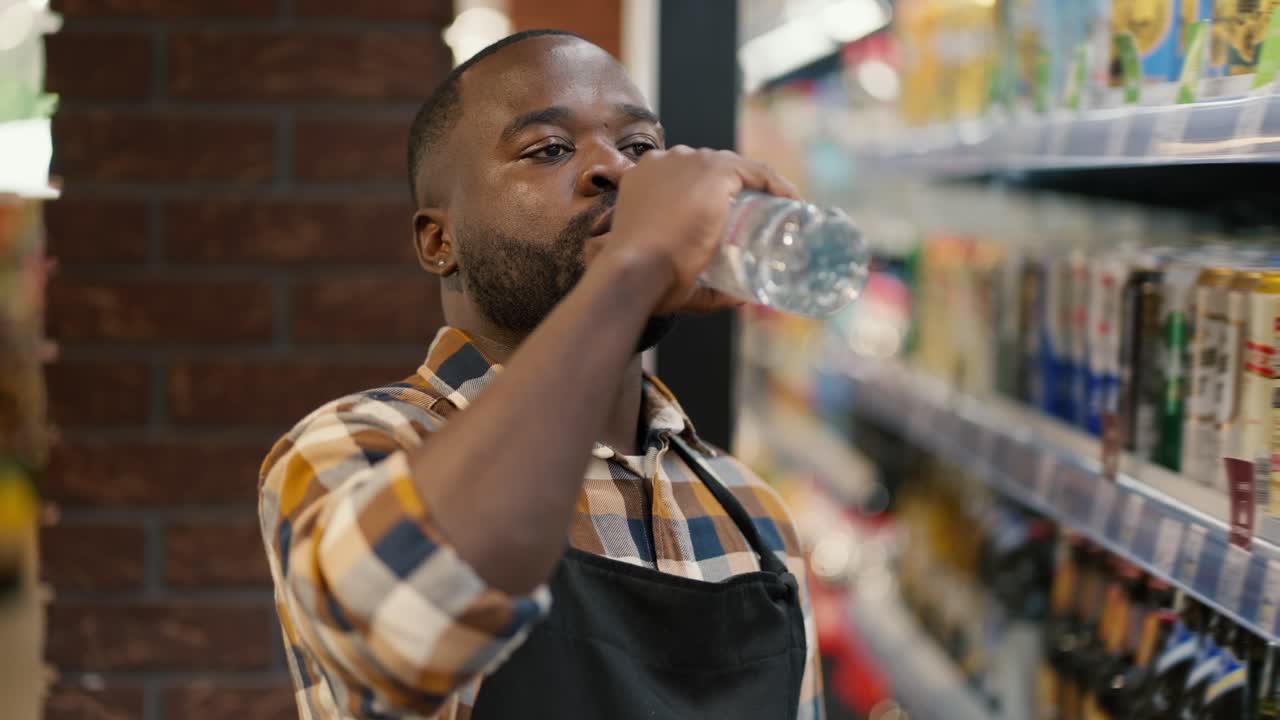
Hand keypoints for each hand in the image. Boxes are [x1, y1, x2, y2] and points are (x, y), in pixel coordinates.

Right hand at [593, 146, 798, 315]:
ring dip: (759, 186)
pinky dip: (776, 185)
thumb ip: (705, 290)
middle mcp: (664, 162)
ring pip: (735, 167)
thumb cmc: (645, 281)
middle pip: (711, 169)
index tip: (734, 219)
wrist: (635, 273)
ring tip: (779, 214)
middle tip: (758, 222)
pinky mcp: (712, 170)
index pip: (686, 178)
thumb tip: (739, 299)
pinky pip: (755, 171)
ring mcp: (689, 163)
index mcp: (644, 180)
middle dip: (737, 191)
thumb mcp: (673, 275)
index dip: (714, 196)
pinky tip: (791, 202)